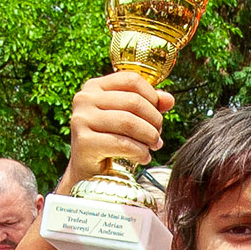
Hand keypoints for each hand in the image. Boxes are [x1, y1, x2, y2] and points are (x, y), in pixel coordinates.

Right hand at [62, 73, 173, 192]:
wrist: (87, 170)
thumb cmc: (109, 140)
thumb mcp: (127, 117)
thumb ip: (148, 104)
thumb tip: (169, 99)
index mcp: (94, 86)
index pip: (131, 80)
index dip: (152, 96)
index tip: (158, 113)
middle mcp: (84, 99)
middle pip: (133, 101)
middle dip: (154, 120)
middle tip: (158, 135)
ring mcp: (81, 120)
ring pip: (129, 122)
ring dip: (149, 136)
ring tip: (154, 146)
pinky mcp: (84, 142)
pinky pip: (122, 143)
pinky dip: (139, 152)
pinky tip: (144, 157)